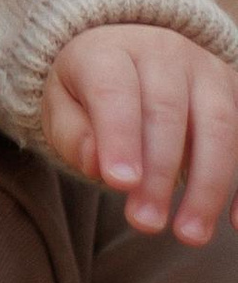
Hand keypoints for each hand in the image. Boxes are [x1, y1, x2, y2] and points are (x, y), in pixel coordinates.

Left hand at [42, 23, 237, 245]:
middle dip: (159, 173)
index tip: (119, 183)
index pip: (115, 91)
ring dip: (208, 184)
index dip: (119, 137)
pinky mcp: (235, 91)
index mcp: (109, 51)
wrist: (127, 48)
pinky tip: (236, 222)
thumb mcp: (61, 105)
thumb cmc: (87, 88)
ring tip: (190, 234)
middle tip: (145, 222)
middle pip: (168, 112)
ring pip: (219, 123)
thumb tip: (97, 165)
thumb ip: (74, 135)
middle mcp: (164, 54)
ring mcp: (207, 71)